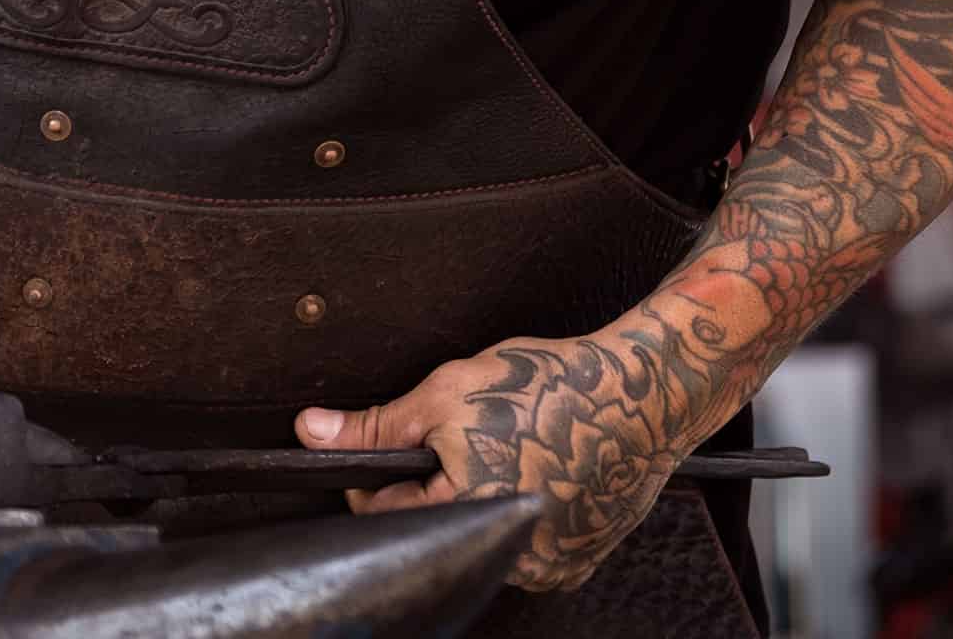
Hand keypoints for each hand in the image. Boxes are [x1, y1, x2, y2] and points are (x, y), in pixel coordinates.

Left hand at [296, 334, 679, 592]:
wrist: (639, 392)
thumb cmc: (547, 386)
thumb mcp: (445, 392)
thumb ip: (376, 426)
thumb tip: (313, 433)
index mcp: (464, 516)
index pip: (386, 514)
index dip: (380, 473)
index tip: (396, 443)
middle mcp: (506, 556)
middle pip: (436, 529)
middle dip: (434, 484)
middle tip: (466, 437)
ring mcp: (546, 566)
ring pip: (479, 537)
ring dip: (478, 499)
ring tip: (508, 448)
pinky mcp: (576, 561)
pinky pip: (525, 545)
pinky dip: (519, 512)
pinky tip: (536, 471)